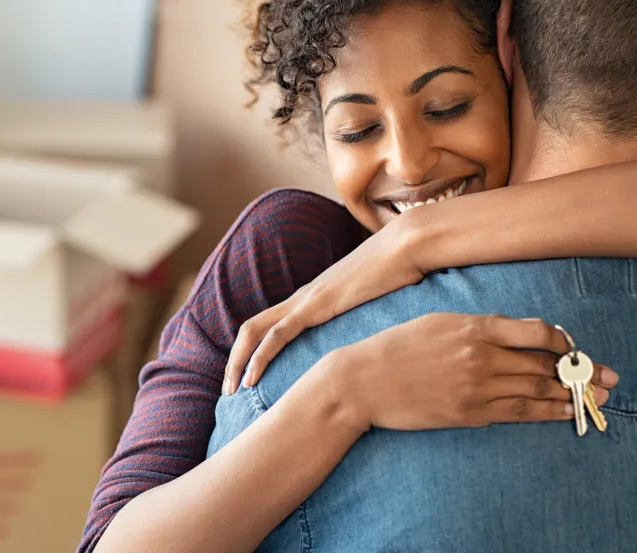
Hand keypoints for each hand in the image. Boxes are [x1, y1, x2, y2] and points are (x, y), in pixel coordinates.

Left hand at [225, 220, 425, 394]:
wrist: (408, 246)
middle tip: (228, 390)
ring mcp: (307, 299)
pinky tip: (251, 378)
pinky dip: (260, 356)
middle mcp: (302, 298)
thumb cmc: (401, 273)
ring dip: (238, 361)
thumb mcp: (379, 304)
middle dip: (234, 360)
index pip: (269, 326)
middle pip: (252, 328)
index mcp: (313, 299)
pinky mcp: (316, 304)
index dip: (253, 351)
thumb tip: (379, 345)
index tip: (248, 380)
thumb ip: (368, 320)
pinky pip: (278, 333)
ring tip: (231, 390)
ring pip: (255, 331)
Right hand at [326, 313, 618, 430]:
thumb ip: (478, 326)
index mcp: (474, 327)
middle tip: (609, 377)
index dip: (564, 341)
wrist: (363, 381)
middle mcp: (481, 356)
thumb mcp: (438, 321)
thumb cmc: (396, 347)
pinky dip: (546, 413)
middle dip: (582, 371)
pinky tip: (565, 413)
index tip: (574, 347)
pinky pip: (518, 413)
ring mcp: (476, 387)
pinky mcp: (469, 413)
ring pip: (538, 390)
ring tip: (598, 397)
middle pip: (545, 364)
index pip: (537, 332)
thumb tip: (515, 334)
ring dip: (572, 394)